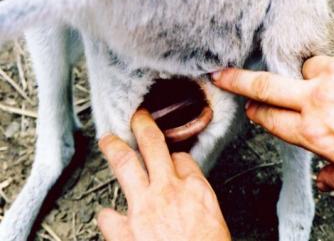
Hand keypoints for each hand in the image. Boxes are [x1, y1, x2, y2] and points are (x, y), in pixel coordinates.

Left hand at [97, 109, 230, 240]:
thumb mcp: (214, 219)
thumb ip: (197, 197)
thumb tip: (187, 184)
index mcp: (196, 190)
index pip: (183, 158)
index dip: (176, 156)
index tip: (172, 158)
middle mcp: (169, 191)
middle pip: (153, 145)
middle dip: (143, 125)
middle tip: (136, 117)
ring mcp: (143, 208)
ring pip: (125, 163)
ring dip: (114, 148)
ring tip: (109, 141)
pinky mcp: (124, 231)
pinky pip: (107, 213)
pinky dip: (109, 214)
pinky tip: (111, 216)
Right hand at [212, 38, 333, 201]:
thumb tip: (324, 181)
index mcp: (316, 133)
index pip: (272, 120)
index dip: (258, 114)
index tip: (250, 108)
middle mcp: (319, 100)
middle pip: (266, 87)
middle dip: (239, 81)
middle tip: (222, 74)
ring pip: (310, 68)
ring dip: (318, 77)